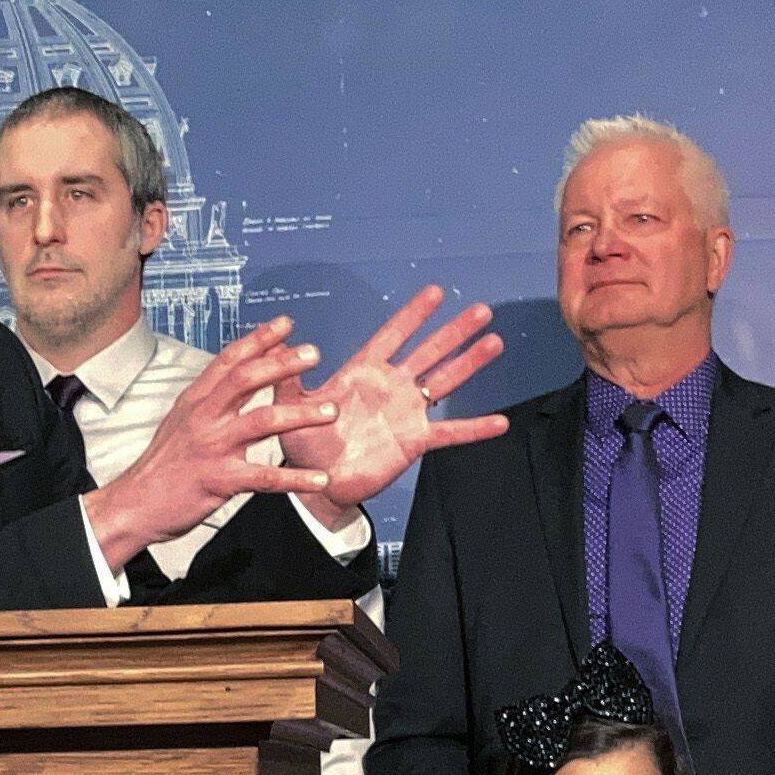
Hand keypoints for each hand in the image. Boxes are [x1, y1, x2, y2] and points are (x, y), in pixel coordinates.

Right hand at [79, 318, 337, 567]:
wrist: (135, 505)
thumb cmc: (163, 464)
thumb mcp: (181, 420)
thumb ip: (211, 398)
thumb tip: (238, 375)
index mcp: (195, 401)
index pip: (228, 360)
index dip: (258, 339)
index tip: (285, 324)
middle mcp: (203, 418)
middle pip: (245, 380)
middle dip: (281, 364)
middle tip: (313, 353)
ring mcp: (211, 448)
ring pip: (261, 423)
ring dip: (299, 415)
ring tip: (330, 411)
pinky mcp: (219, 480)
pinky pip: (264, 477)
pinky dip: (295, 479)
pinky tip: (320, 479)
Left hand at [274, 286, 511, 520]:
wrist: (317, 482)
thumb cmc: (304, 442)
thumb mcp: (291, 405)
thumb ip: (288, 376)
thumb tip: (273, 344)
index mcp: (364, 372)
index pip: (393, 334)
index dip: (414, 314)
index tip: (435, 292)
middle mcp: (391, 387)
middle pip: (429, 351)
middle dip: (454, 331)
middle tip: (482, 309)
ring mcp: (406, 412)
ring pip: (445, 382)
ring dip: (470, 363)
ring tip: (494, 341)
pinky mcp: (415, 441)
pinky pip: (450, 432)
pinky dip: (475, 428)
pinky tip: (500, 422)